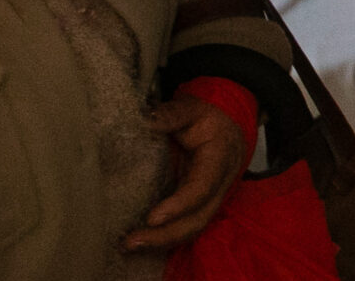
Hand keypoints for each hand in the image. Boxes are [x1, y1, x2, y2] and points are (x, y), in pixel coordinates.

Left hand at [123, 96, 247, 251]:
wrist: (226, 124)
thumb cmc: (207, 117)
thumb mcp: (193, 108)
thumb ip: (172, 114)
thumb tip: (146, 119)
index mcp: (219, 160)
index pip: (202, 188)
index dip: (180, 205)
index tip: (153, 217)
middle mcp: (218, 185)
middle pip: (198, 219)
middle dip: (166, 235)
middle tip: (132, 241)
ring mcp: (209, 198)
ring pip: (191, 228)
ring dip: (161, 241)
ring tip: (128, 245)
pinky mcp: (196, 205)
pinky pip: (183, 226)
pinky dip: (161, 237)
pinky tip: (137, 241)